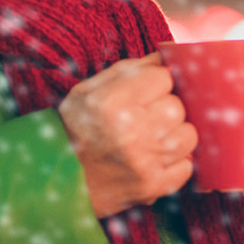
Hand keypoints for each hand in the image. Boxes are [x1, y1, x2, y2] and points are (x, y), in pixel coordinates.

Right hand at [58, 52, 196, 217]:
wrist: (55, 182)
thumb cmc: (74, 130)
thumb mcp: (88, 91)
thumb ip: (129, 70)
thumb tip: (167, 56)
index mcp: (111, 104)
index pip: (164, 77)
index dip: (157, 82)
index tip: (147, 90)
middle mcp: (131, 133)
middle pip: (177, 106)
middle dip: (165, 107)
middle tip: (147, 116)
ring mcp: (145, 163)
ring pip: (188, 135)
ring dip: (174, 134)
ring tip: (152, 138)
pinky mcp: (153, 187)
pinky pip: (187, 166)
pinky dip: (176, 162)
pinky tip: (155, 158)